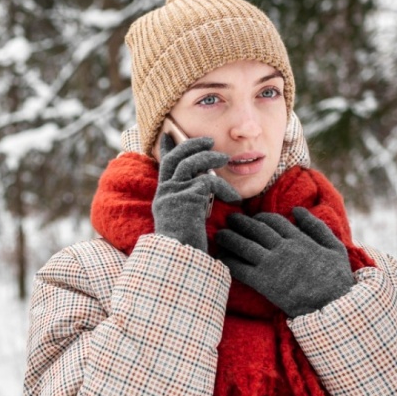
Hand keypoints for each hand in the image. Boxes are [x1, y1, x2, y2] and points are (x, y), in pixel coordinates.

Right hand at [152, 134, 240, 251]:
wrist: (181, 261)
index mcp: (164, 197)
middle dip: (190, 145)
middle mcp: (165, 193)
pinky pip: (207, 182)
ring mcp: (174, 195)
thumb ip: (190, 201)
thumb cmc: (188, 246)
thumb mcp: (186, 219)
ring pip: (189, 164)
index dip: (167, 148)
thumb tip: (203, 188)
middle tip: (208, 141)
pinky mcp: (187, 200)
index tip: (169, 134)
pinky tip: (233, 198)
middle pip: (174, 158)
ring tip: (224, 158)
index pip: (163, 166)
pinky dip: (223, 187)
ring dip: (208, 157)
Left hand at [214, 207, 354, 316]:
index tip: (254, 218)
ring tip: (219, 235)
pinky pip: (240, 268)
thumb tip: (297, 210)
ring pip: (244, 246)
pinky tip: (220, 258)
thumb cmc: (337, 279)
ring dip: (229, 238)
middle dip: (240, 223)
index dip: (261, 218)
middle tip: (229, 219)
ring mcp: (272, 264)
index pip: (274, 221)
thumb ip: (316, 227)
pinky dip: (228, 261)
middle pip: (255, 230)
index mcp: (299, 239)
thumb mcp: (334, 248)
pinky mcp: (263, 282)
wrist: (333, 306)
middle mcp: (283, 248)